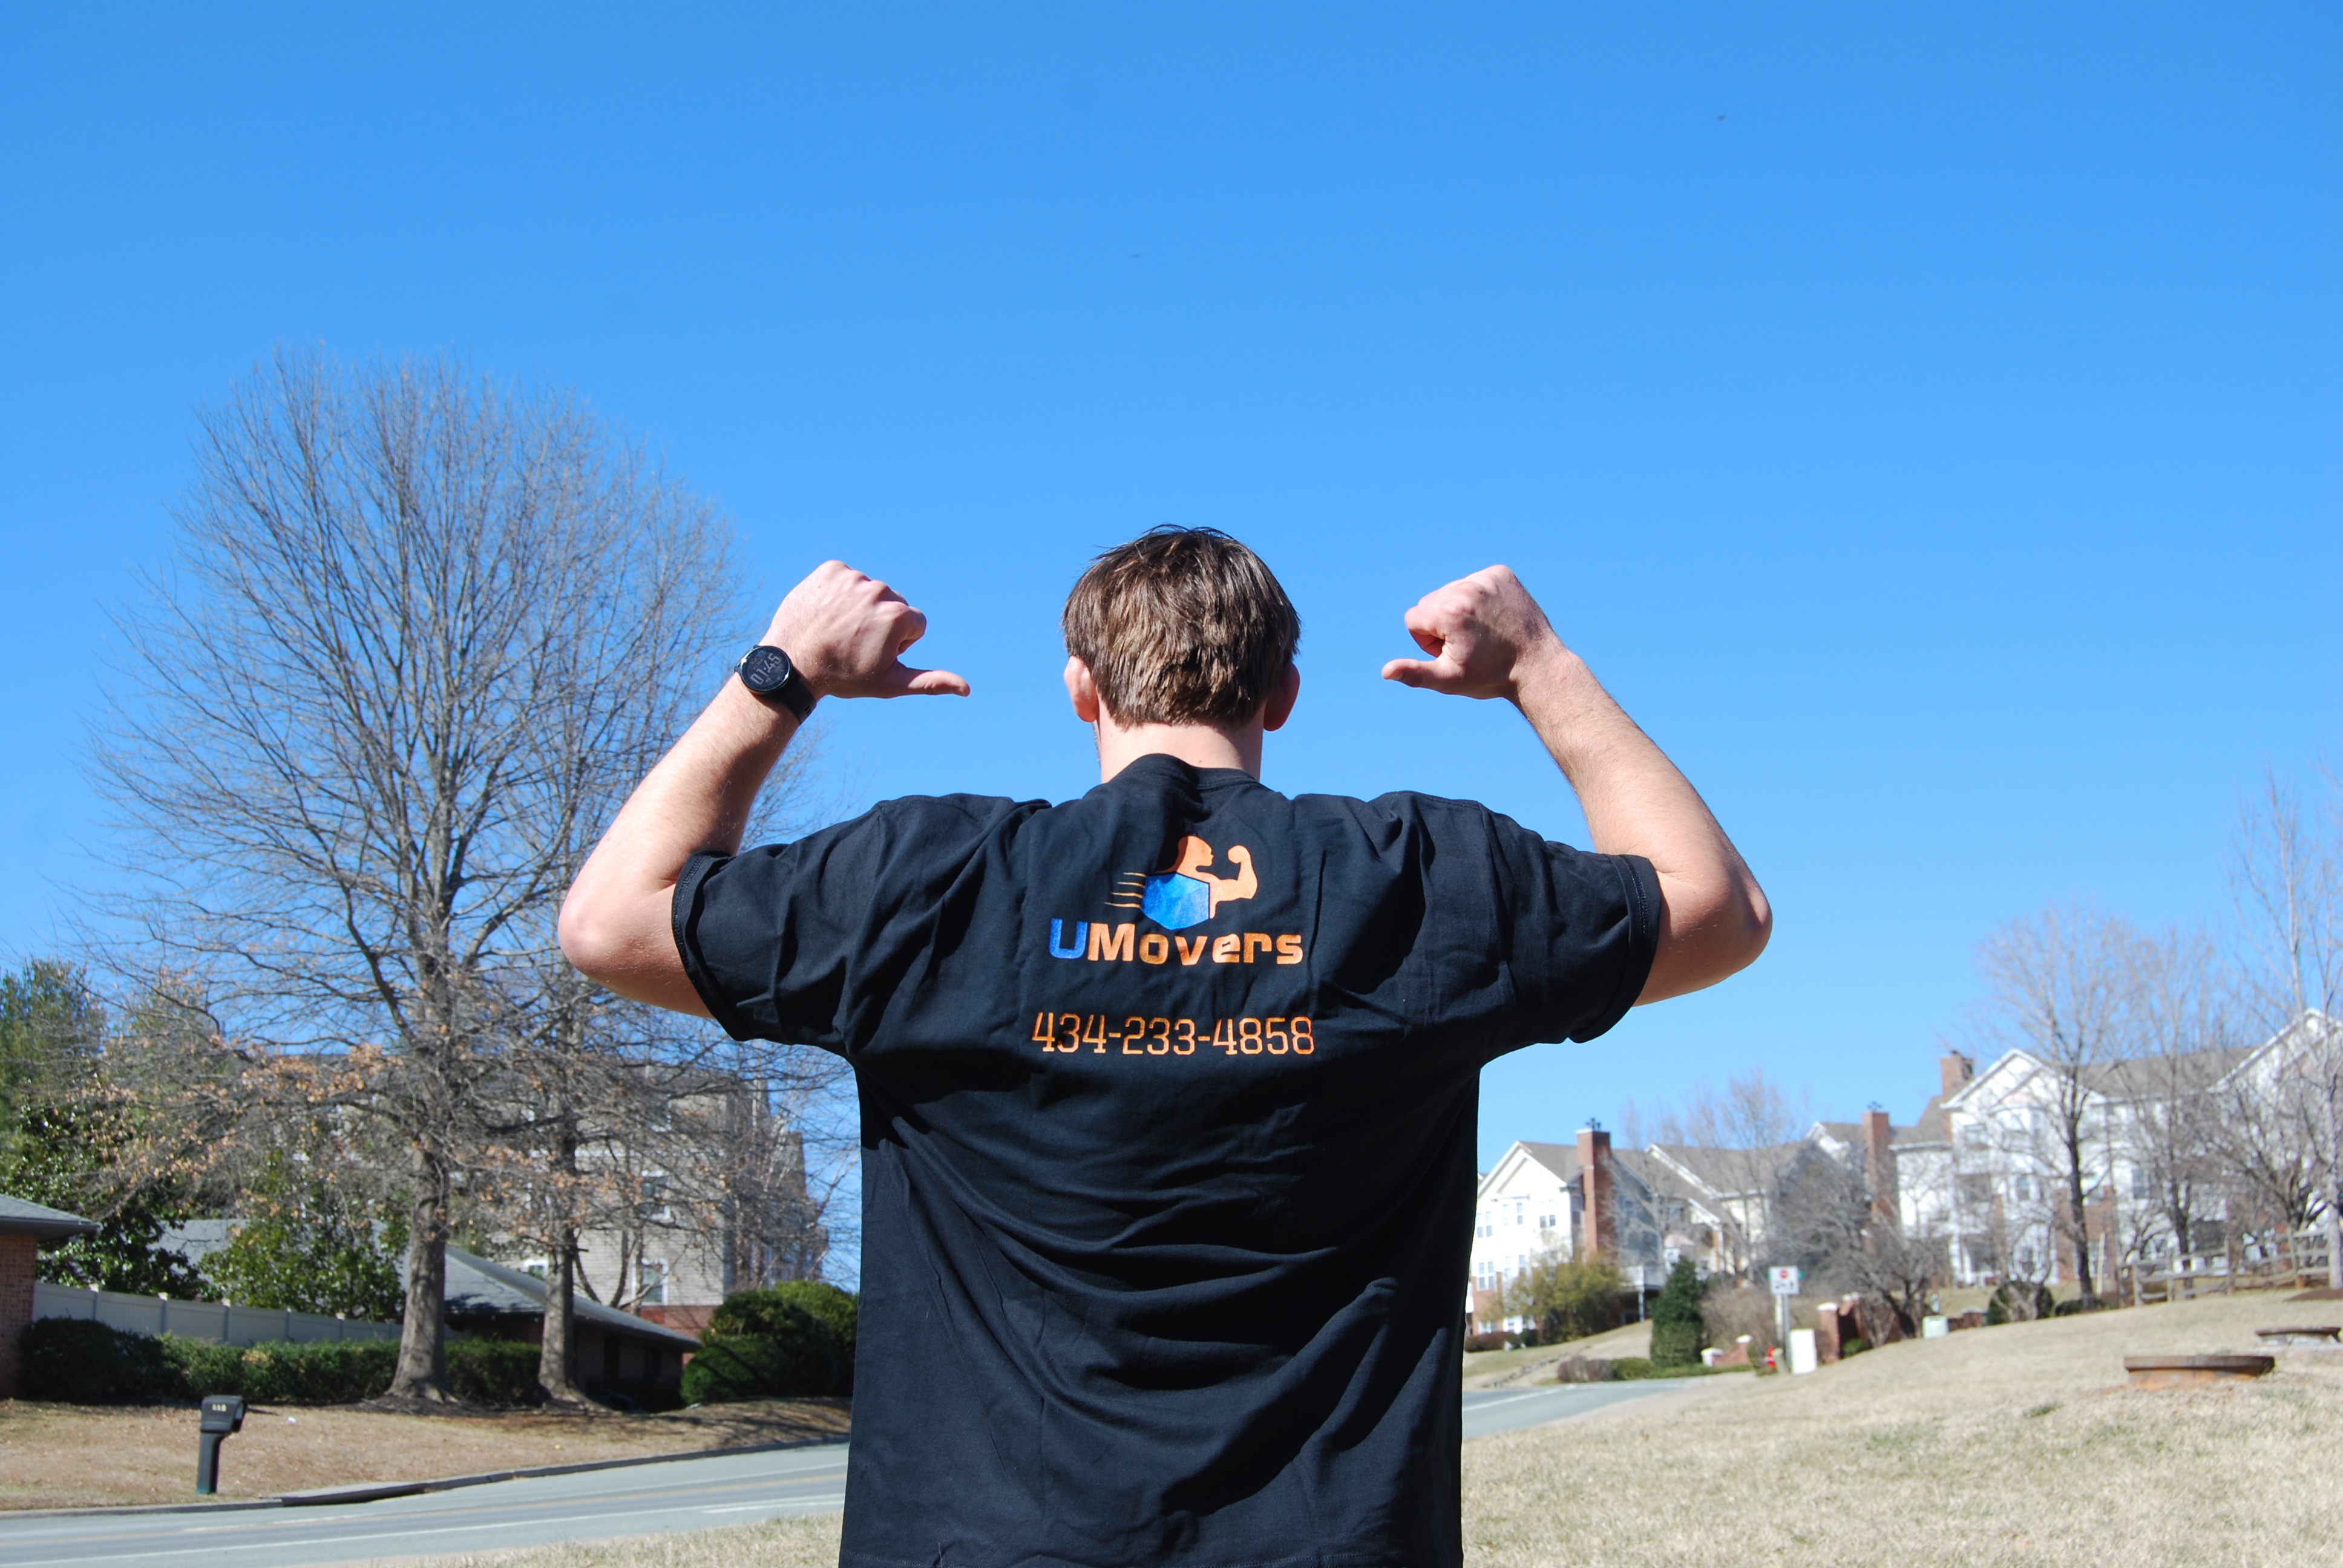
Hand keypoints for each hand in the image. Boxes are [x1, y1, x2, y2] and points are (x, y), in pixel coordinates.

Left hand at [763, 561, 969, 699]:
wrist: (792, 664)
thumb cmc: (844, 677)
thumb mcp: (890, 683)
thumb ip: (930, 681)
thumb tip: (967, 688)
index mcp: (899, 615)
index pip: (915, 623)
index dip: (897, 642)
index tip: (873, 653)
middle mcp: (879, 590)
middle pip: (893, 604)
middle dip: (880, 622)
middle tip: (853, 643)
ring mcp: (853, 577)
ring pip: (869, 591)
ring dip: (858, 608)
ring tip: (837, 629)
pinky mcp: (831, 569)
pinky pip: (845, 578)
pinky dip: (838, 593)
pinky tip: (826, 613)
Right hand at [1380, 565, 1567, 701]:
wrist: (1538, 666)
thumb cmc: (1491, 676)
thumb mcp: (1449, 679)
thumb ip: (1415, 673)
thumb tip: (1385, 671)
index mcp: (1449, 613)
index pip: (1412, 618)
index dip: (1428, 641)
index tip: (1453, 651)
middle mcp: (1466, 589)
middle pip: (1430, 602)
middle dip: (1441, 623)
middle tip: (1470, 643)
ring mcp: (1486, 579)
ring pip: (1450, 590)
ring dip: (1459, 610)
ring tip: (1483, 631)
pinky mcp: (1501, 574)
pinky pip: (1473, 581)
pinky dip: (1478, 598)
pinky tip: (1494, 616)